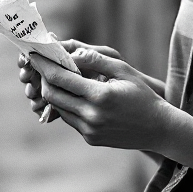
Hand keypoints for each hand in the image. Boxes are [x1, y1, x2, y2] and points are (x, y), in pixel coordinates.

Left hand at [27, 49, 170, 150]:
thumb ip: (96, 60)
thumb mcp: (123, 71)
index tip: (34, 54)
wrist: (158, 129)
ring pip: (58, 108)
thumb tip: (71, 52)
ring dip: (53, 92)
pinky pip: (70, 119)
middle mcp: (91, 116)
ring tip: (55, 78)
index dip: (44, 65)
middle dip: (43, 78)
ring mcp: (89, 130)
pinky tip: (71, 94)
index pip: (61, 78)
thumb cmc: (143, 95)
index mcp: (100, 96)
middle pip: (52, 95)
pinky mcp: (90, 139)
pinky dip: (66, 105)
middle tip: (42, 65)